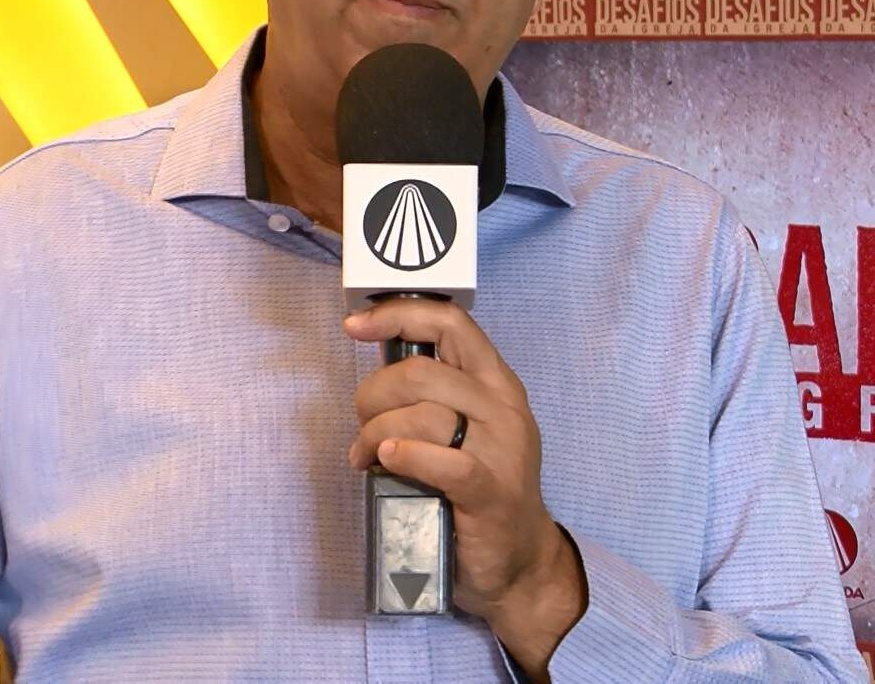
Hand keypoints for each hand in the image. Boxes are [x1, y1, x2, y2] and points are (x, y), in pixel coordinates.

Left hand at [344, 299, 586, 676]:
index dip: (397, 314)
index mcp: (496, 383)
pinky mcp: (491, 491)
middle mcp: (503, 408)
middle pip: (420, 373)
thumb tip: (377, 373)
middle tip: (361, 426)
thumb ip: (435, 396)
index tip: (354, 324)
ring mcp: (501, 450)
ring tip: (364, 457)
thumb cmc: (481, 489)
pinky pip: (440, 460)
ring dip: (374, 434)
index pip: (450, 323)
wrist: (520, 560)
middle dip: (372, 396)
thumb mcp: (468, 429)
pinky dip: (404, 456)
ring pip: (421, 415)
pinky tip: (387, 462)